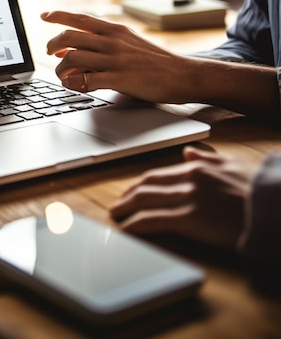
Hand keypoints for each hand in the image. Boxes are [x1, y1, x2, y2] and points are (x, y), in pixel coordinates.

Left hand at [41, 10, 189, 101]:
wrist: (183, 74)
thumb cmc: (155, 61)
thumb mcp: (129, 43)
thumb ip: (104, 44)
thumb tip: (74, 50)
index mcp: (115, 30)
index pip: (80, 18)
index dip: (59, 15)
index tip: (44, 15)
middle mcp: (113, 41)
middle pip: (70, 37)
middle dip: (52, 45)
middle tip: (49, 54)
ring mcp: (115, 59)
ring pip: (73, 58)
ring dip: (61, 68)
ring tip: (62, 76)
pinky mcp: (120, 78)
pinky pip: (87, 79)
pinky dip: (75, 83)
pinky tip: (74, 86)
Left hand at [110, 146, 257, 247]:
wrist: (274, 208)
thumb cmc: (258, 190)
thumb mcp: (233, 165)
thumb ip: (208, 159)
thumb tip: (188, 152)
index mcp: (197, 168)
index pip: (158, 175)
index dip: (140, 184)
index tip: (130, 191)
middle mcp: (188, 180)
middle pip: (146, 185)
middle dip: (128, 195)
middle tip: (117, 204)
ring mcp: (188, 199)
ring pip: (145, 201)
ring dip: (126, 208)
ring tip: (116, 215)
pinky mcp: (190, 218)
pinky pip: (154, 220)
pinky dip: (136, 224)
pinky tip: (127, 229)